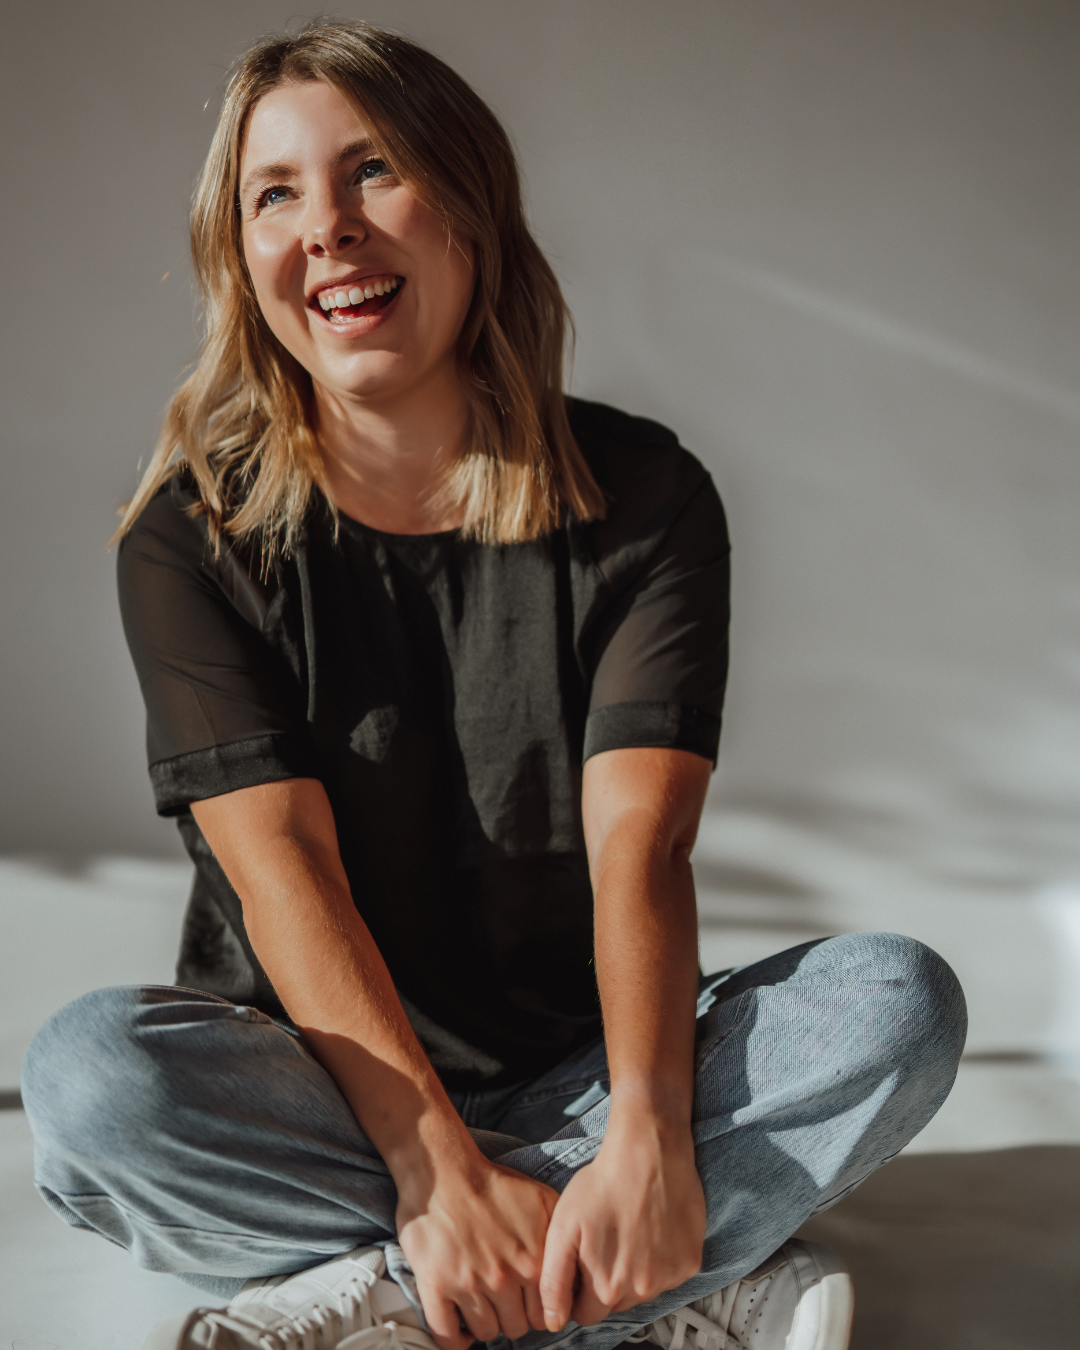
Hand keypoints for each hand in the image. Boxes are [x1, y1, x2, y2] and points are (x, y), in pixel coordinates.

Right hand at [397, 1153, 559, 1349]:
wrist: (444, 1169)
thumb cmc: (491, 1184)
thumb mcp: (541, 1199)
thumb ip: (560, 1235)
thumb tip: (573, 1267)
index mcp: (532, 1260)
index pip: (544, 1314)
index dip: (536, 1309)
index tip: (525, 1301)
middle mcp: (504, 1278)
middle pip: (516, 1327)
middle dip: (511, 1316)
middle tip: (502, 1300)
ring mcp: (469, 1284)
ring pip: (485, 1332)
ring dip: (483, 1323)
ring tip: (480, 1305)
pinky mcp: (436, 1286)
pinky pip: (446, 1334)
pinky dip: (454, 1340)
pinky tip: (459, 1328)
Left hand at [539, 1116, 704, 1329]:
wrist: (648, 1152)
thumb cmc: (602, 1185)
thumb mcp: (562, 1229)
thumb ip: (554, 1282)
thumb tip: (552, 1322)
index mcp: (607, 1287)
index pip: (587, 1313)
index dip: (580, 1288)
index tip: (584, 1260)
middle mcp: (642, 1290)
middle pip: (616, 1303)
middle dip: (607, 1280)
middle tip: (607, 1240)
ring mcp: (670, 1277)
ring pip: (643, 1290)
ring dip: (635, 1270)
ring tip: (629, 1231)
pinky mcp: (690, 1261)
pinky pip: (669, 1274)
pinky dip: (661, 1258)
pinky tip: (652, 1229)